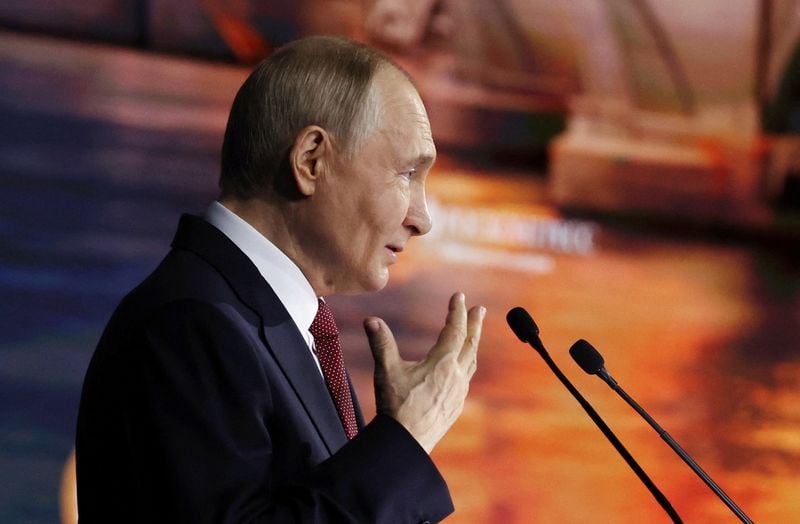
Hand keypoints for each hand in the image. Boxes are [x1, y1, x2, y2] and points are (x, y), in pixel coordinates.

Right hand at [364, 292, 484, 452]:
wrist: (406, 443)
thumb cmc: (396, 407)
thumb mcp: (386, 371)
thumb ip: (381, 343)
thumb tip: (371, 320)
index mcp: (442, 363)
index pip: (454, 330)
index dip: (456, 311)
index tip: (458, 296)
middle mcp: (456, 376)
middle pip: (470, 344)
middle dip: (474, 324)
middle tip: (480, 309)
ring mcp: (459, 392)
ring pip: (470, 362)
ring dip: (473, 344)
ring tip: (473, 334)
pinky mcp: (456, 406)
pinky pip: (466, 378)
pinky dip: (467, 364)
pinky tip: (462, 367)